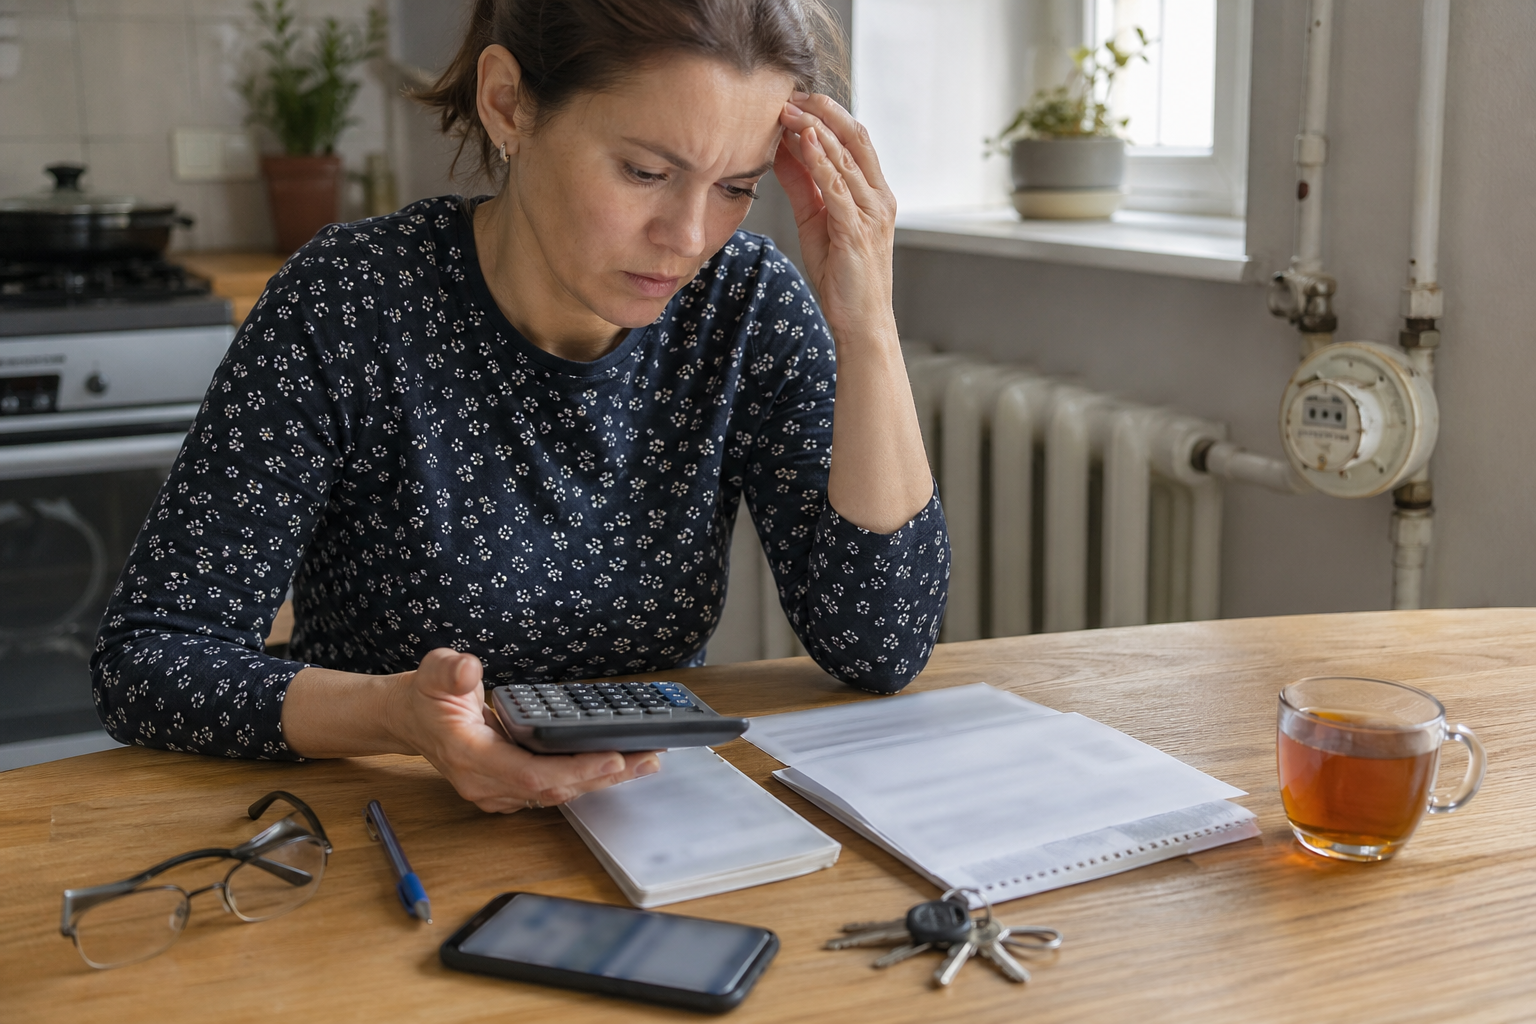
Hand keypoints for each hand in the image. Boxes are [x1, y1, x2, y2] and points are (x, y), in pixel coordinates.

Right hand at [386, 648, 659, 812]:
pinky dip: (586, 777)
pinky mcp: (509, 789)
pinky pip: (553, 788)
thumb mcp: (433, 672)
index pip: (530, 773)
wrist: (410, 719)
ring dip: (602, 779)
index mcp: (469, 756)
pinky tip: (617, 764)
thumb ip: (450, 669)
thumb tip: (470, 668)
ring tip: (644, 760)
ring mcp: (497, 791)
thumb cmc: (426, 695)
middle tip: (648, 757)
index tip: (614, 757)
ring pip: (557, 793)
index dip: (574, 769)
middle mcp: (485, 783)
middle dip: (604, 776)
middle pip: (553, 789)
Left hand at [775, 92, 897, 340]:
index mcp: (874, 193)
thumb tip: (782, 151)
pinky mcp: (857, 232)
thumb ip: (804, 185)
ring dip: (816, 130)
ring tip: (789, 111)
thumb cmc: (842, 277)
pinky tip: (805, 142)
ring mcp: (871, 214)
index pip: (855, 140)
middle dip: (824, 111)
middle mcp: (879, 198)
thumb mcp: (816, 221)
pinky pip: (839, 189)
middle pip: (856, 138)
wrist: (860, 322)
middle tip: (792, 94)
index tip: (795, 98)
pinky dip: (822, 162)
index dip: (827, 114)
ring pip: (847, 158)